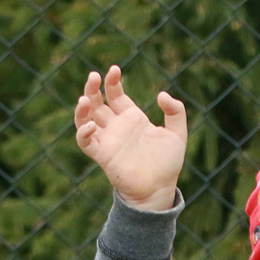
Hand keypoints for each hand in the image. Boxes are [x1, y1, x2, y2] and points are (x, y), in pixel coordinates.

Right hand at [73, 65, 186, 210]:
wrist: (160, 189)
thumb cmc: (168, 164)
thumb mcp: (177, 134)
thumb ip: (175, 112)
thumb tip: (161, 95)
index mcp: (132, 118)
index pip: (115, 95)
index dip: (112, 82)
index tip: (114, 70)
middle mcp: (117, 127)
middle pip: (97, 103)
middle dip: (92, 88)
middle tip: (93, 76)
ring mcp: (108, 140)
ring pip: (86, 120)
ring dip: (82, 108)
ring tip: (84, 98)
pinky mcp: (103, 155)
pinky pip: (86, 142)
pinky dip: (83, 133)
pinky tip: (90, 125)